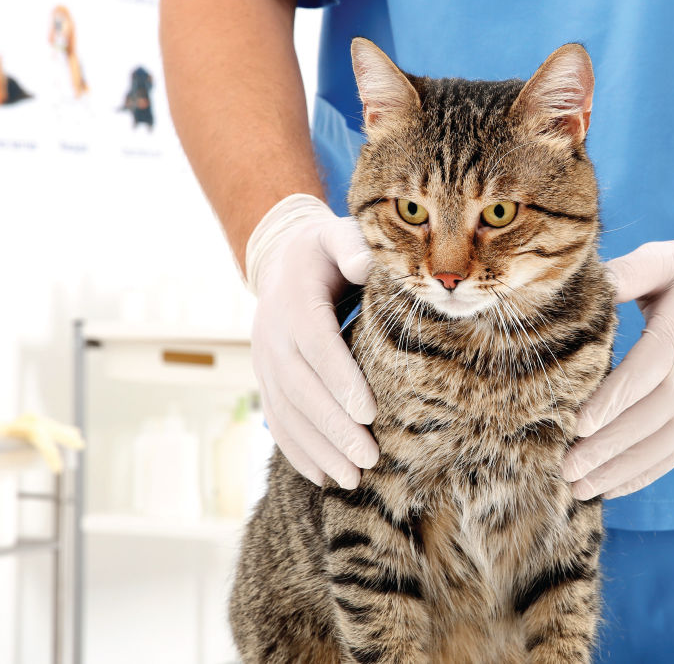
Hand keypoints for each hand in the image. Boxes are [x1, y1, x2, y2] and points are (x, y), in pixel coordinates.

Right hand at [246, 193, 377, 487]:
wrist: (282, 261)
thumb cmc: (325, 251)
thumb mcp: (337, 234)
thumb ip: (352, 244)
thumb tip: (365, 264)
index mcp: (294, 301)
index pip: (316, 344)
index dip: (339, 379)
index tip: (368, 412)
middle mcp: (272, 336)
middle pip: (302, 389)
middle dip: (334, 428)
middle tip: (369, 458)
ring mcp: (265, 364)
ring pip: (288, 413)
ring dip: (319, 450)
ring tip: (355, 479)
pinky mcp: (267, 382)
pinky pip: (278, 421)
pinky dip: (299, 452)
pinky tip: (324, 477)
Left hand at [561, 228, 673, 498]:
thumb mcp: (663, 259)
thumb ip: (626, 272)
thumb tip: (588, 282)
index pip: (642, 377)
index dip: (611, 403)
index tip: (578, 426)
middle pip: (647, 421)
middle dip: (606, 448)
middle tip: (565, 468)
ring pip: (661, 446)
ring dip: (620, 471)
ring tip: (579, 490)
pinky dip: (644, 474)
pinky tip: (612, 488)